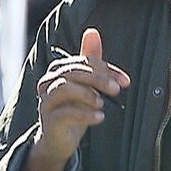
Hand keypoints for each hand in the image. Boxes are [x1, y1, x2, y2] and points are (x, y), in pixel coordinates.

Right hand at [20, 28, 129, 170]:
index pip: (85, 62)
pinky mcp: (47, 121)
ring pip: (64, 88)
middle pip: (74, 72)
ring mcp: (45, 102)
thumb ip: (90, 59)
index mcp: (59, 70)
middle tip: (117, 89)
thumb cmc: (75, 106)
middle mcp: (48, 82)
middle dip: (99, 79)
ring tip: (103, 103)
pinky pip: (64, 113)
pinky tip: (99, 117)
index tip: (125, 81)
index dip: (107, 70)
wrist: (60, 139)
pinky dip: (84, 114)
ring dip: (88, 94)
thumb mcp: (86, 83)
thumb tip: (92, 32)